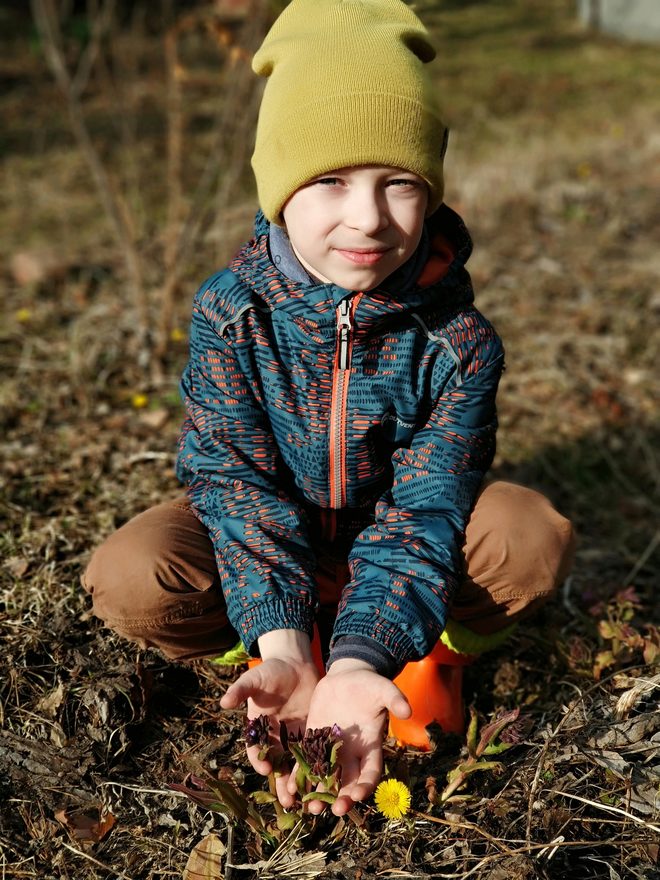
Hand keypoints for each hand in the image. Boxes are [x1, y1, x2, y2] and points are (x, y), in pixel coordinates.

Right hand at [219, 629, 319, 806]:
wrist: (294, 663)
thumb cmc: (270, 670)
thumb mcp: (254, 679)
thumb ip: (240, 690)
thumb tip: (223, 702)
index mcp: (258, 726)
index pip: (256, 748)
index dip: (259, 759)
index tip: (265, 768)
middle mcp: (275, 735)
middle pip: (277, 763)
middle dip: (281, 782)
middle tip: (286, 801)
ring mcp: (293, 735)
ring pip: (295, 763)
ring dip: (298, 782)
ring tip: (303, 801)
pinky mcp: (312, 731)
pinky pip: (313, 751)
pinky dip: (316, 766)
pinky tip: (322, 780)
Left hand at [291, 659, 410, 815]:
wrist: (347, 677)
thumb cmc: (369, 685)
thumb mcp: (383, 689)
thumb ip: (394, 699)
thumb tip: (407, 710)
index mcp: (370, 745)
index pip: (371, 771)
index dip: (366, 785)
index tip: (358, 795)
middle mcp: (351, 753)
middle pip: (348, 782)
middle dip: (343, 798)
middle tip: (335, 810)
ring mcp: (332, 748)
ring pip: (326, 778)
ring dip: (320, 794)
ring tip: (312, 808)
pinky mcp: (314, 739)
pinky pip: (306, 761)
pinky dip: (300, 775)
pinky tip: (291, 788)